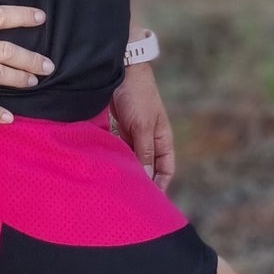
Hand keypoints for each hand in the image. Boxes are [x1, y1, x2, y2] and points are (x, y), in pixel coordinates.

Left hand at [112, 62, 175, 188]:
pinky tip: (107, 170)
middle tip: (130, 200)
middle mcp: (150, 140)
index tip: (150, 202)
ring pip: (133, 160)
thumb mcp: (143, 126)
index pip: (166, 169)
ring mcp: (135, 135)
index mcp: (163, 140)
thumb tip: (147, 177)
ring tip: (117, 188)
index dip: (160, 185)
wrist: (122, 71)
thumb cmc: (138, 96)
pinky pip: (119, 151)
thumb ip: (145, 152)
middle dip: (142, 182)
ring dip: (127, 172)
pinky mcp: (120, 130)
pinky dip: (115, 160)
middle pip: (149, 168)